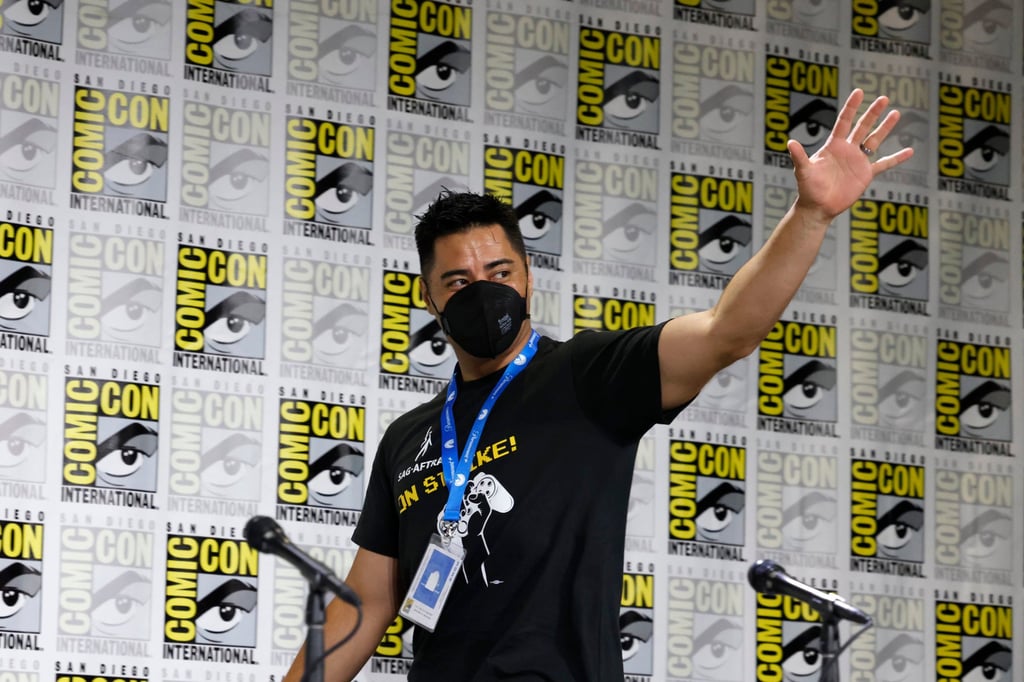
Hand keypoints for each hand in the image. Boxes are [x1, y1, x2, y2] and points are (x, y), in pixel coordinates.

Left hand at [788, 89, 913, 222]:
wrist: (818, 207)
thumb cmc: (808, 189)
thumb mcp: (803, 171)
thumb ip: (799, 157)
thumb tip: (790, 142)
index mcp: (834, 146)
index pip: (844, 122)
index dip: (851, 107)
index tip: (859, 91)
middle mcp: (847, 150)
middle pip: (862, 127)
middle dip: (872, 113)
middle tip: (884, 98)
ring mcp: (858, 161)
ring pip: (874, 140)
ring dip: (885, 128)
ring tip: (896, 113)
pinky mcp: (866, 174)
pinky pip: (884, 164)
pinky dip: (896, 158)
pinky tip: (910, 151)